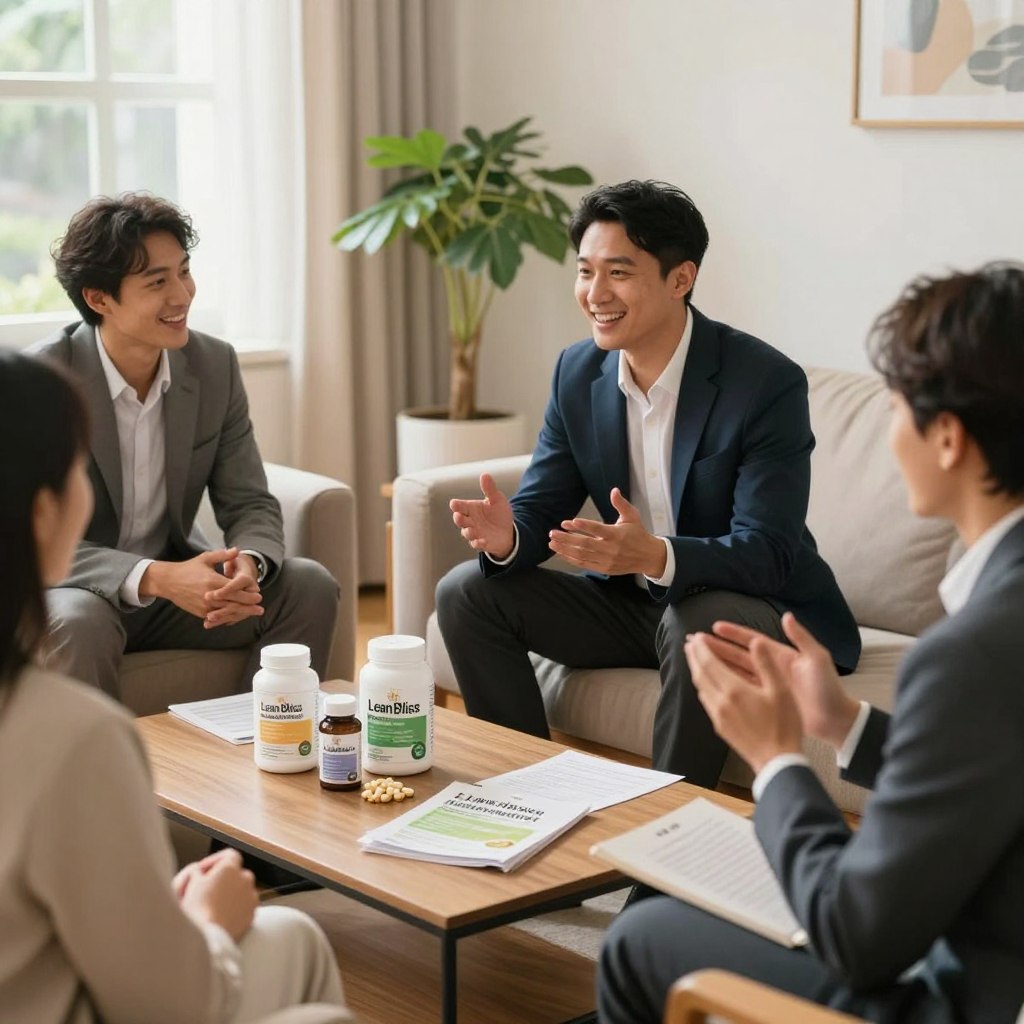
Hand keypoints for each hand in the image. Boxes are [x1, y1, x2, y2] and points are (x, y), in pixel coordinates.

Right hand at [139, 548, 263, 627]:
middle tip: (261, 607)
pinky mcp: (200, 613)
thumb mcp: (205, 558)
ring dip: (242, 614)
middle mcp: (209, 596)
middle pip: (234, 603)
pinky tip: (238, 617)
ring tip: (253, 613)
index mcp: (212, 581)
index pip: (235, 589)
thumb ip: (222, 555)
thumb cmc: (188, 568)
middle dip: (249, 606)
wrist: (168, 582)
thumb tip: (237, 550)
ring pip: (227, 612)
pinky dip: (229, 617)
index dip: (248, 592)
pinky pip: (218, 617)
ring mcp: (204, 606)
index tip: (258, 592)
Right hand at [177, 847, 257, 941]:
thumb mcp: (190, 883)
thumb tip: (198, 871)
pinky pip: (245, 905)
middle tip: (207, 890)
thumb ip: (196, 871)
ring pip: (242, 889)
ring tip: (214, 906)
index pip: (229, 855)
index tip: (204, 871)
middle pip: (236, 873)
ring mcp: (251, 896)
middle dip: (223, 879)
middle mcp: (245, 879)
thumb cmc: (198, 911)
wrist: (209, 938)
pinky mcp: (253, 913)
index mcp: (230, 868)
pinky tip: (222, 916)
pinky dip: (236, 908)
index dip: (216, 861)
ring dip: (230, 893)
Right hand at [449, 473, 515, 558]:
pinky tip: (482, 541)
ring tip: (471, 530)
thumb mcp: (497, 499)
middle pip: (460, 519)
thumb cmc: (499, 513)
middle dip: (458, 518)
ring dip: (468, 532)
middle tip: (458, 516)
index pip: (460, 506)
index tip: (454, 504)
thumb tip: (485, 474)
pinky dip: (478, 543)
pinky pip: (476, 544)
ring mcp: (474, 532)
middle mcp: (470, 520)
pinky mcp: (481, 543)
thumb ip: (490, 489)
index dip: (456, 505)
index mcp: (471, 508)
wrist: (507, 531)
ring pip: (466, 533)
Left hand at [547, 488, 666, 577]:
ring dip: (565, 549)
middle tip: (552, 532)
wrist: (648, 557)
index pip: (598, 529)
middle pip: (585, 544)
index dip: (584, 526)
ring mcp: (607, 560)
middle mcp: (611, 548)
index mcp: (617, 534)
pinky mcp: (604, 568)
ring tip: (552, 543)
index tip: (569, 522)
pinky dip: (572, 559)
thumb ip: (621, 504)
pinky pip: (585, 564)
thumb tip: (614, 490)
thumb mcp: (632, 516)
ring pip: (582, 555)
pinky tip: (561, 553)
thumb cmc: (638, 534)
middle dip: (567, 538)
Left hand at [685, 631, 803, 773]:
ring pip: (700, 688)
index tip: (696, 636)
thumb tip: (756, 642)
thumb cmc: (783, 726)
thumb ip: (766, 664)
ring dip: (695, 671)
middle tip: (689, 643)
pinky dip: (702, 686)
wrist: (777, 762)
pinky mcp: (720, 727)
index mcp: (734, 690)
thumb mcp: (781, 691)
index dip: (701, 648)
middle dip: (693, 656)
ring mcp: (718, 716)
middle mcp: (720, 702)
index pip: (709, 663)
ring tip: (695, 659)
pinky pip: (705, 700)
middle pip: (699, 674)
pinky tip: (707, 685)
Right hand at [706, 613, 858, 749]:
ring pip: (737, 672)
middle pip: (738, 655)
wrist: (835, 720)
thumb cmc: (828, 688)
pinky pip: (742, 690)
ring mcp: (768, 685)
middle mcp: (771, 668)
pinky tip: (713, 682)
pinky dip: (727, 684)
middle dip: (718, 647)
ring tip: (698, 659)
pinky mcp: (767, 701)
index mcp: (781, 656)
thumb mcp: (817, 659)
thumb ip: (801, 638)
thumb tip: (787, 616)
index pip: (752, 641)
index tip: (714, 627)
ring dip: (718, 664)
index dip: (734, 633)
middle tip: (696, 641)